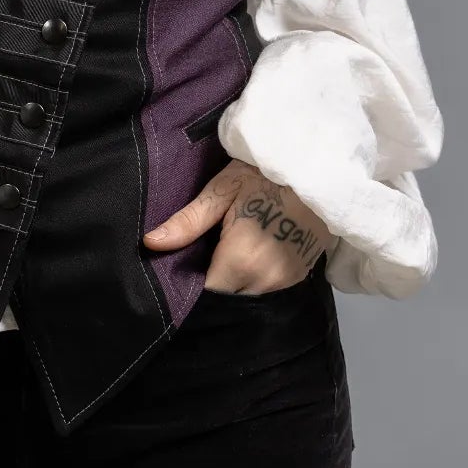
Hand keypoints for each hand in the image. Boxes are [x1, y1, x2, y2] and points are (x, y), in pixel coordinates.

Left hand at [143, 158, 332, 292]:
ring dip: (236, 283)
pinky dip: (256, 279)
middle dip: (215, 284)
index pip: (208, 294)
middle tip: (205, 257)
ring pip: (249, 296)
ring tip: (225, 256)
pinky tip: (250, 258)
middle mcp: (265, 281)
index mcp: (240, 261)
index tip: (185, 268)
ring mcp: (286, 282)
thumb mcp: (222, 190)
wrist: (317, 169)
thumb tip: (149, 243)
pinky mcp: (301, 278)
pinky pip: (268, 289)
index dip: (193, 284)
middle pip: (229, 298)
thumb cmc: (264, 175)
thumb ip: (188, 221)